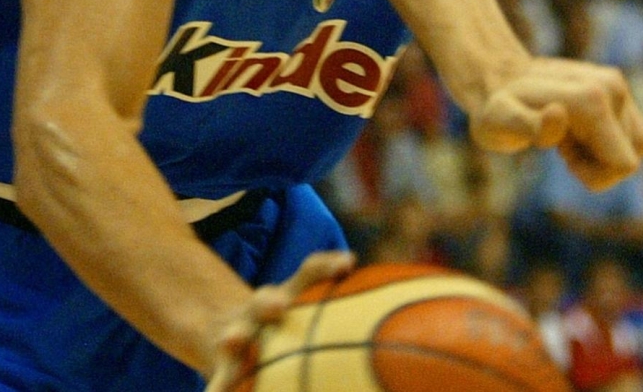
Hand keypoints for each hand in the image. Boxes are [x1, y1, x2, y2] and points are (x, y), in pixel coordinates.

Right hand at [203, 249, 355, 391]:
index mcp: (290, 295)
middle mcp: (261, 311)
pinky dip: (220, 390)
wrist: (234, 335)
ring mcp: (236, 337)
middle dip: (270, 301)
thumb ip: (352, 316)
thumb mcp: (313, 315)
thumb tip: (422, 327)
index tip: (346, 263)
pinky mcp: (223, 368)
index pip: (309, 273)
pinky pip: (221, 381)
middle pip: (264, 300)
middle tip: (277, 306)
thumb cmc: (292, 329)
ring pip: (233, 337)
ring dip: (233, 339)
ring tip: (231, 341)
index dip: (326, 267)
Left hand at [468, 57, 642, 190]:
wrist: (500, 76)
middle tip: (561, 147)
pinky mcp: (618, 89)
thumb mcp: (500, 123)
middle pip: (630, 158)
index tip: (562, 156)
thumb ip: (529, 126)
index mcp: (592, 99)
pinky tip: (576, 131)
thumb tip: (559, 115)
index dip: (596, 174)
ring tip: (567, 138)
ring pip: (634, 146)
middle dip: (598, 164)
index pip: (624, 165)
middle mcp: (612, 86)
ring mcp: (618, 84)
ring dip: (603, 152)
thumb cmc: (497, 108)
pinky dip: (607, 140)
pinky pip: (630, 133)